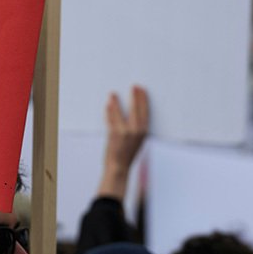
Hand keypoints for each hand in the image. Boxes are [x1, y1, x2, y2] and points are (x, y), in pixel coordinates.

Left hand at [98, 85, 148, 199]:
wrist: (119, 167)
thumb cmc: (128, 153)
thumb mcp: (138, 140)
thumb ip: (138, 128)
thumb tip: (135, 114)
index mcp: (143, 132)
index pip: (145, 112)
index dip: (143, 100)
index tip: (142, 90)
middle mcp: (136, 131)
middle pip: (136, 109)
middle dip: (135, 97)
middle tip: (134, 86)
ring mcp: (125, 132)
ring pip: (120, 112)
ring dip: (116, 102)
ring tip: (113, 94)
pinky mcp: (114, 134)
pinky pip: (111, 119)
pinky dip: (109, 112)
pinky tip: (108, 105)